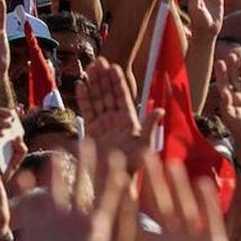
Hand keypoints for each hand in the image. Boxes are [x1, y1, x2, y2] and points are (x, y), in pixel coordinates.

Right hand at [14, 142, 128, 240]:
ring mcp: (56, 221)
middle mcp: (78, 219)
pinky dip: (26, 188)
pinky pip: (31, 201)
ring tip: (58, 152)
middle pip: (83, 185)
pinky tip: (25, 173)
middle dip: (86, 164)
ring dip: (57, 171)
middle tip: (88, 141)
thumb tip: (131, 195)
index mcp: (99, 225)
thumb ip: (122, 222)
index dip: (111, 173)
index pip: (108, 193)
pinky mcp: (37, 225)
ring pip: (57, 188)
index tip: (115, 153)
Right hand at [76, 58, 160, 173]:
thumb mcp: (144, 145)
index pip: (123, 96)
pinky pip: (87, 110)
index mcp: (129, 120)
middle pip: (108, 93)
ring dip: (93, 83)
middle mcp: (115, 119)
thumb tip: (160, 109)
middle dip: (104, 78)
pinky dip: (84, 98)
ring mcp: (103, 123)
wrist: (114, 178)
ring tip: (89, 68)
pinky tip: (81, 85)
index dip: (118, 82)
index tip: (115, 67)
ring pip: (97, 99)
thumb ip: (149, 126)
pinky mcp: (91, 129)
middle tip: (100, 61)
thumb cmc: (132, 164)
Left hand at [122, 156, 233, 240]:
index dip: (131, 196)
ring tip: (171, 163)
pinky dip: (207, 203)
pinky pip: (210, 221)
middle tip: (144, 154)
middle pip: (161, 204)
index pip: (140, 217)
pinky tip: (203, 183)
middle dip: (153, 180)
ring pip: (185, 207)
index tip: (119, 173)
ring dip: (179, 186)